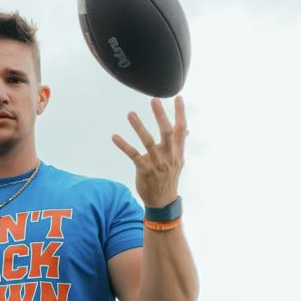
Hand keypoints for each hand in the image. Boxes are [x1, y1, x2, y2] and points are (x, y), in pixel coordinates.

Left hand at [112, 95, 186, 210]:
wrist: (163, 201)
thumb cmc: (169, 178)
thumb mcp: (178, 161)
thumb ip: (179, 144)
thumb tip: (186, 130)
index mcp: (177, 151)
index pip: (181, 129)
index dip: (180, 113)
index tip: (178, 98)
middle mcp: (168, 155)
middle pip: (166, 132)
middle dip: (160, 116)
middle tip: (154, 100)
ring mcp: (156, 162)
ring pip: (147, 141)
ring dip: (138, 127)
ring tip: (130, 114)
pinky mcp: (144, 169)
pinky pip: (133, 154)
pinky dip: (123, 145)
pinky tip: (115, 137)